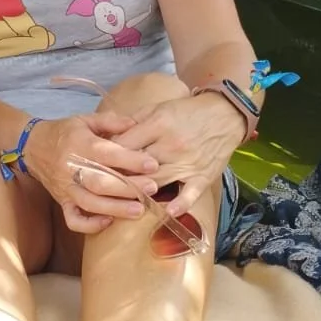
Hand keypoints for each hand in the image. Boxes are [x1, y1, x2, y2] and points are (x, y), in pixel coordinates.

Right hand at [21, 113, 160, 234]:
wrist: (31, 146)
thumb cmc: (63, 132)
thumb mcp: (85, 119)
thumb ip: (111, 121)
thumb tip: (136, 124)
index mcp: (79, 145)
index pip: (107, 154)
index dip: (131, 160)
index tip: (152, 164)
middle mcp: (71, 168)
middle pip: (101, 182)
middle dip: (129, 187)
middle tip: (152, 189)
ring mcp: (66, 188)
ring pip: (90, 203)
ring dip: (116, 208)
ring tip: (139, 210)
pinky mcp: (61, 201)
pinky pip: (73, 219)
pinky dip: (90, 225)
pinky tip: (108, 222)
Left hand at [110, 93, 244, 216]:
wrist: (225, 114)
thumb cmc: (187, 112)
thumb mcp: (158, 108)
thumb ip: (133, 121)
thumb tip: (108, 135)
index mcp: (157, 125)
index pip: (125, 145)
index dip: (107, 156)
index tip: (94, 165)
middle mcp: (171, 145)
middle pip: (137, 166)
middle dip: (118, 177)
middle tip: (100, 187)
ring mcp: (187, 162)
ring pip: (157, 181)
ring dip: (139, 192)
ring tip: (121, 201)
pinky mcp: (202, 176)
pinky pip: (190, 194)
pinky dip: (179, 204)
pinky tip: (167, 213)